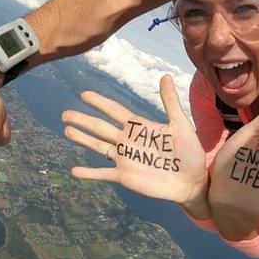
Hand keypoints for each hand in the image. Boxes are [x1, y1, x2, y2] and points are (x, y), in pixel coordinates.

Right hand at [62, 75, 209, 213]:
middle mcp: (129, 141)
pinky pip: (103, 174)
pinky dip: (89, 173)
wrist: (193, 181)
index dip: (100, 103)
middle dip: (83, 120)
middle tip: (65, 114)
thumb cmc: (190, 153)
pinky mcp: (126, 177)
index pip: (115, 111)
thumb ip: (170, 103)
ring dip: (83, 139)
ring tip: (67, 131)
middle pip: (101, 128)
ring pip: (99, 147)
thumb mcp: (181, 125)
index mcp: (140, 127)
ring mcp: (126, 159)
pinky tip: (74, 171)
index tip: (84, 95)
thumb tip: (166, 76)